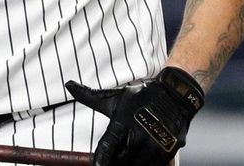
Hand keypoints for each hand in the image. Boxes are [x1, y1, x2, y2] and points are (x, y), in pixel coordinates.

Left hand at [66, 67, 203, 165]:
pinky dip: (144, 165)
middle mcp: (141, 135)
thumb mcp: (115, 97)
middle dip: (114, 164)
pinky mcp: (169, 152)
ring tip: (123, 160)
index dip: (101, 159)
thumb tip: (69, 85)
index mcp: (125, 122)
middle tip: (109, 162)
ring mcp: (156, 145)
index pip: (108, 146)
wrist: (175, 95)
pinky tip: (137, 161)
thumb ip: (90, 97)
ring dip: (129, 165)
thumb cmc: (142, 96)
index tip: (97, 165)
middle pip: (122, 161)